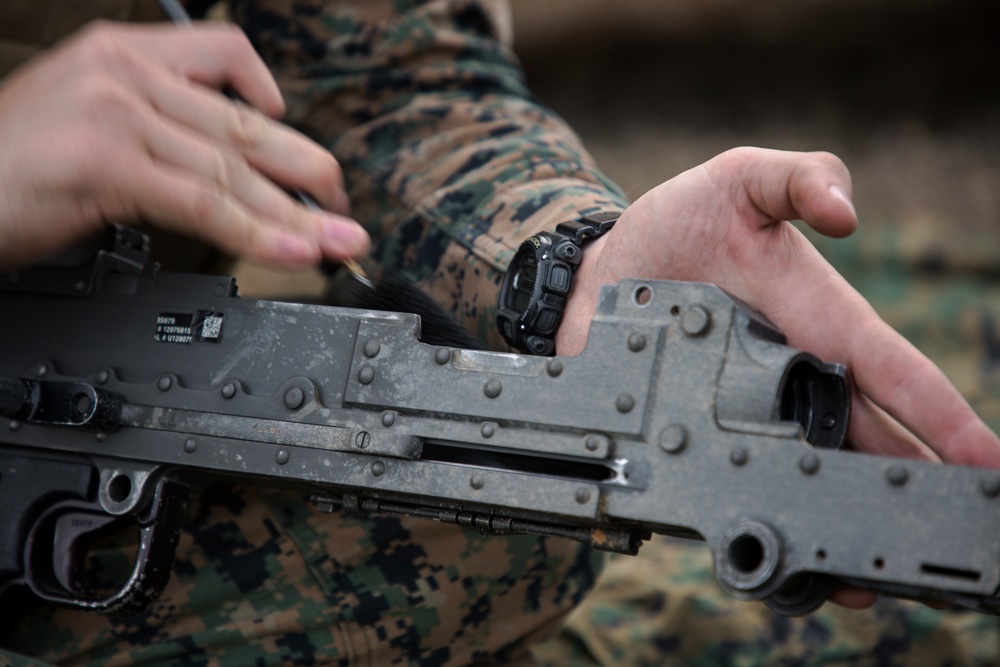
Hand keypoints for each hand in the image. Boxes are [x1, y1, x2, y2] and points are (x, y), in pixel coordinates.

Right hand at [0, 21, 369, 268]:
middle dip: (307, 172)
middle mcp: (126, 72)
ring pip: (232, 169)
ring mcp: (117, 111)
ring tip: (339, 242)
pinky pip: (204, 201)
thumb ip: (159, 135)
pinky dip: (255, 231)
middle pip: (244, 124)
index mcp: (122, 54)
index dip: (275, 101)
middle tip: (346, 209)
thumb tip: (227, 176)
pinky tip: (291, 251)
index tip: (299, 144)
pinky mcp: (108, 159)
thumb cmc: (7, 170)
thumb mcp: (90, 128)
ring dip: (296, 214)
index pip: (226, 55)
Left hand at [559, 148, 999, 604]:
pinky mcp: (697, 425)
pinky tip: (779, 561)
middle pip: (863, 437)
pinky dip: (758, 510)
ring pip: (806, 470)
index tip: (987, 462)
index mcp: (815, 314)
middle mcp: (791, 369)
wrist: (605, 267)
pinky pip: (736, 474)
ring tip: (868, 578)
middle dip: (907, 486)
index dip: (940, 414)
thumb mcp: (739, 178)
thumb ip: (796, 178)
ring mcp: (745, 404)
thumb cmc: (680, 220)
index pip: (888, 367)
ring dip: (837, 518)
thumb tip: (847, 215)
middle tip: (948, 538)